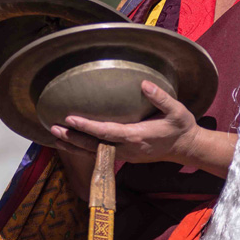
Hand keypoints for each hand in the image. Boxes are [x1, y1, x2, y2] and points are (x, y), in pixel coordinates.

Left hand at [49, 80, 201, 165]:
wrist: (186, 148)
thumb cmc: (181, 127)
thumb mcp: (177, 111)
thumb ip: (160, 98)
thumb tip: (144, 83)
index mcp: (136, 136)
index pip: (106, 132)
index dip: (87, 127)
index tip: (70, 119)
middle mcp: (127, 148)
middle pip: (94, 146)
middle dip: (73, 138)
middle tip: (53, 128)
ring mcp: (125, 155)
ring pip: (94, 153)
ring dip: (74, 145)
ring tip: (54, 137)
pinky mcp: (124, 156)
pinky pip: (99, 154)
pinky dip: (83, 149)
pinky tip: (70, 142)